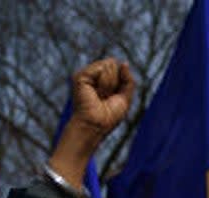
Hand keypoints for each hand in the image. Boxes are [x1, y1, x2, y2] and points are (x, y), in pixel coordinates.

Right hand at [50, 58, 135, 186]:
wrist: (97, 124)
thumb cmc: (109, 116)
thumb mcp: (125, 97)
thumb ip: (128, 80)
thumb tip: (124, 63)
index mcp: (102, 79)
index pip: (118, 67)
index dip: (120, 82)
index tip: (112, 96)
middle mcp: (93, 75)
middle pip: (113, 64)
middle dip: (115, 82)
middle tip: (105, 97)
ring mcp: (86, 74)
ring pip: (108, 65)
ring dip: (109, 84)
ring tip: (101, 96)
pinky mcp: (80, 75)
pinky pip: (101, 68)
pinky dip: (104, 82)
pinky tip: (96, 92)